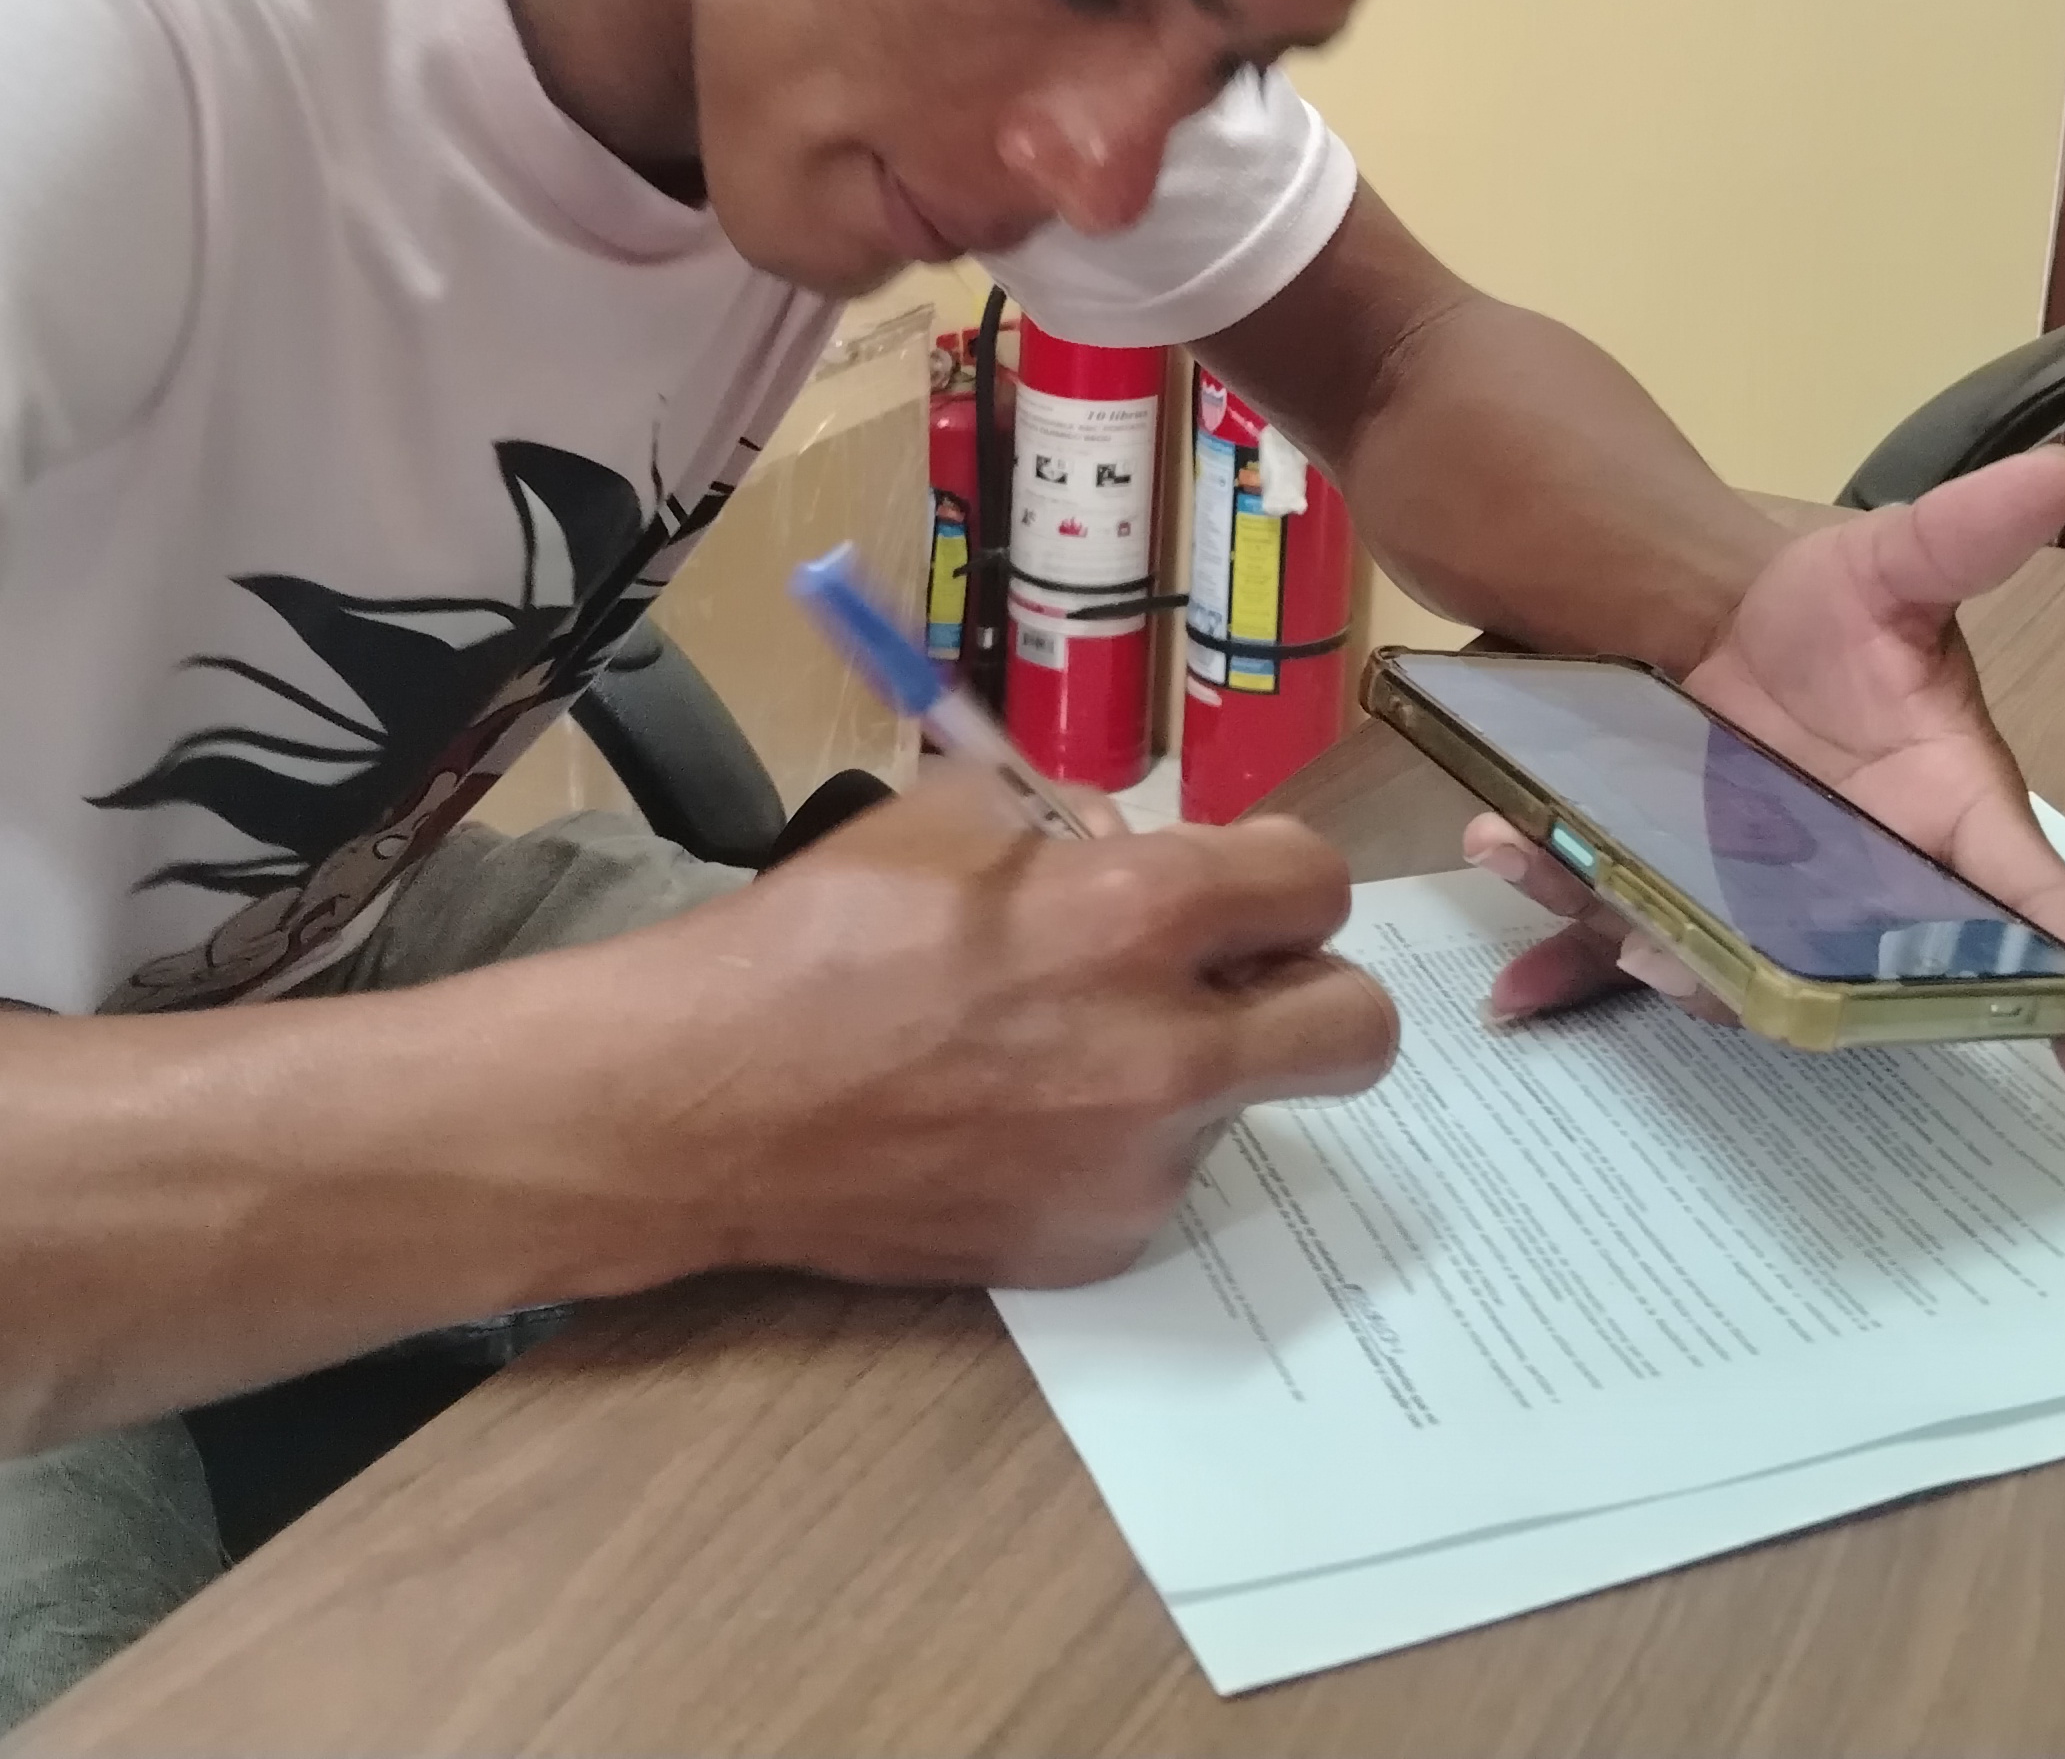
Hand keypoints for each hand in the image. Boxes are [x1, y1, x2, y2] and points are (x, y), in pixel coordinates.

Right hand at [636, 764, 1398, 1287]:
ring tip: (1061, 1053)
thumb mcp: (952, 818)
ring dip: (1189, 1071)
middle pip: (1357, 1030)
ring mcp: (1137, 1167)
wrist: (708, 1103)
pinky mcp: (1093, 1247)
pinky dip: (1115, 1145)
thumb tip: (1136, 850)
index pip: (1318, 884)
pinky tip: (1015, 1121)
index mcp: (1140, 919)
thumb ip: (1075, 827)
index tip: (1237, 885)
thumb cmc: (820, 938)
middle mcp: (1169, 1054)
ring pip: (1240, 1105)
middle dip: (1312, 991)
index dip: (1279, 874)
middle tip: (1234, 982)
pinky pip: (1156, 1178)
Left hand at [1463, 448, 2064, 1110]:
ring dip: (1659, 957)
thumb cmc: (1821, 604)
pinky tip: (1515, 988)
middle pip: (1863, 986)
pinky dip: (1573, 969)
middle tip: (1706, 965)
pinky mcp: (1672, 892)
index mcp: (1950, 816)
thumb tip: (2056, 472)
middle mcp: (1866, 887)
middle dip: (1796, 998)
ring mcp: (1762, 902)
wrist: (1698, 602)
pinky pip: (1629, 951)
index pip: (2042, 912)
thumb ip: (1962, 537)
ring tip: (1595, 912)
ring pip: (1730, 973)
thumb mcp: (1891, 566)